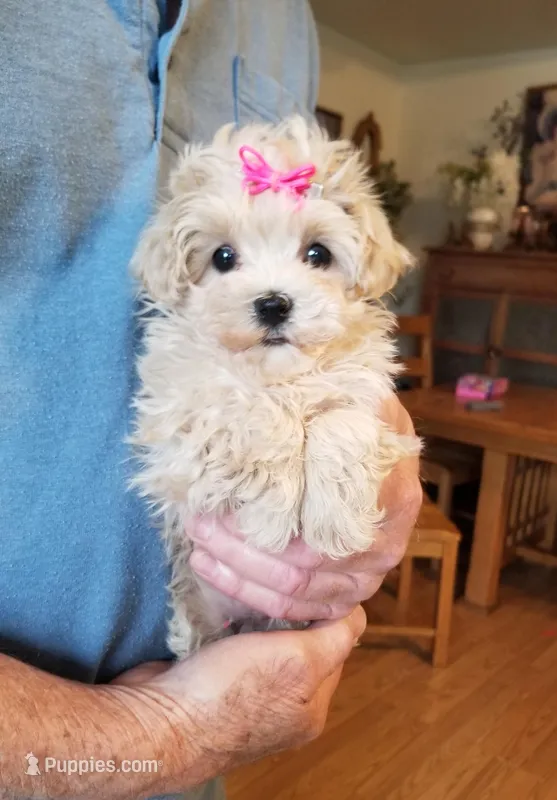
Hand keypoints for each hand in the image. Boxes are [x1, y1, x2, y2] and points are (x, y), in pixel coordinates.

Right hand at [109, 607, 365, 787]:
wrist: (157, 721)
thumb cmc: (228, 694)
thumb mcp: (299, 663)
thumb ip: (335, 639)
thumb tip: (358, 613)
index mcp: (312, 708)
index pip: (336, 644)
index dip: (326, 610)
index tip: (312, 580)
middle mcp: (285, 707)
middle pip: (301, 640)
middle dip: (291, 611)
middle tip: (278, 582)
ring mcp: (246, 697)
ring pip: (267, 638)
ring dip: (260, 614)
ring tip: (252, 592)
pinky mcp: (213, 683)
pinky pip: (235, 644)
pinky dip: (233, 624)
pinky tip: (226, 609)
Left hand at [189, 395, 420, 620]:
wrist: (383, 449)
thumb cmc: (364, 421)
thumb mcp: (363, 398)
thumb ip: (345, 401)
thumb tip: (304, 379)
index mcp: (393, 498)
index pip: (328, 525)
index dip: (273, 521)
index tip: (230, 500)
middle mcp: (384, 547)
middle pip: (303, 567)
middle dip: (242, 549)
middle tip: (199, 522)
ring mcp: (367, 578)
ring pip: (293, 594)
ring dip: (237, 572)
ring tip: (197, 544)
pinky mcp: (344, 595)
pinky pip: (291, 609)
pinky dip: (247, 592)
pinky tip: (211, 569)